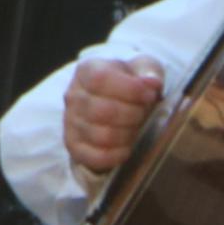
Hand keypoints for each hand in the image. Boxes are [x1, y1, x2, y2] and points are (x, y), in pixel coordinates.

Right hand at [65, 56, 167, 183]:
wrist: (110, 101)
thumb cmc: (127, 83)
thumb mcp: (140, 67)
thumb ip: (149, 70)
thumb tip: (152, 82)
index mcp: (87, 70)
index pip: (101, 79)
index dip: (130, 89)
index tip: (150, 95)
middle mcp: (74, 96)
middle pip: (103, 111)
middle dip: (133, 114)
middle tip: (145, 113)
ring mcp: (71, 123)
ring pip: (102, 136)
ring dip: (128, 134)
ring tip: (137, 127)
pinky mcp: (75, 146)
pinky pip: (97, 157)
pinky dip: (118, 155)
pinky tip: (128, 145)